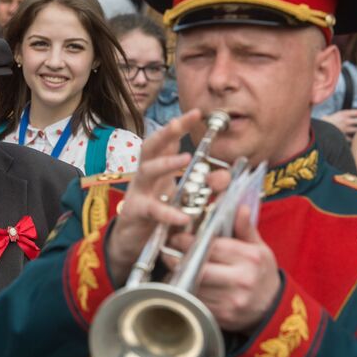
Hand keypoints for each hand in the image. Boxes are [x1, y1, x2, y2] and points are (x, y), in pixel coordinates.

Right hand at [107, 109, 229, 284]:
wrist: (131, 243)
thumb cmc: (158, 216)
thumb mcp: (182, 199)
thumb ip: (204, 186)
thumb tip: (224, 175)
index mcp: (157, 169)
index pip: (166, 141)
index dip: (179, 125)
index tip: (196, 112)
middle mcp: (146, 176)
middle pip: (151, 146)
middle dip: (166, 132)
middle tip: (181, 122)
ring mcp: (139, 193)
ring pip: (148, 170)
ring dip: (167, 162)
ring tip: (186, 158)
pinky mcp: (136, 214)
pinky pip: (152, 210)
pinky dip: (168, 213)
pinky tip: (183, 217)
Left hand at [164, 205, 279, 332]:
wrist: (273, 307)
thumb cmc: (262, 272)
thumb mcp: (259, 248)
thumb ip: (245, 229)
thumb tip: (240, 207)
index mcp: (250, 258)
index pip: (213, 246)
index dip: (190, 241)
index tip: (177, 238)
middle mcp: (242, 279)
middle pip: (201, 268)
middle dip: (180, 259)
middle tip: (168, 252)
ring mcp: (232, 300)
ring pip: (196, 286)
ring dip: (180, 276)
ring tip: (172, 266)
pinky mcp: (224, 316)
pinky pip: (198, 302)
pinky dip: (187, 292)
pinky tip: (183, 283)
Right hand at [321, 109, 356, 138]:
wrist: (320, 129)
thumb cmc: (323, 122)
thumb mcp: (330, 115)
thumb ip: (334, 117)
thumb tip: (332, 117)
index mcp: (343, 114)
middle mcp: (346, 121)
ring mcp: (346, 129)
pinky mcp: (343, 136)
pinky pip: (350, 138)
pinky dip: (352, 139)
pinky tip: (354, 139)